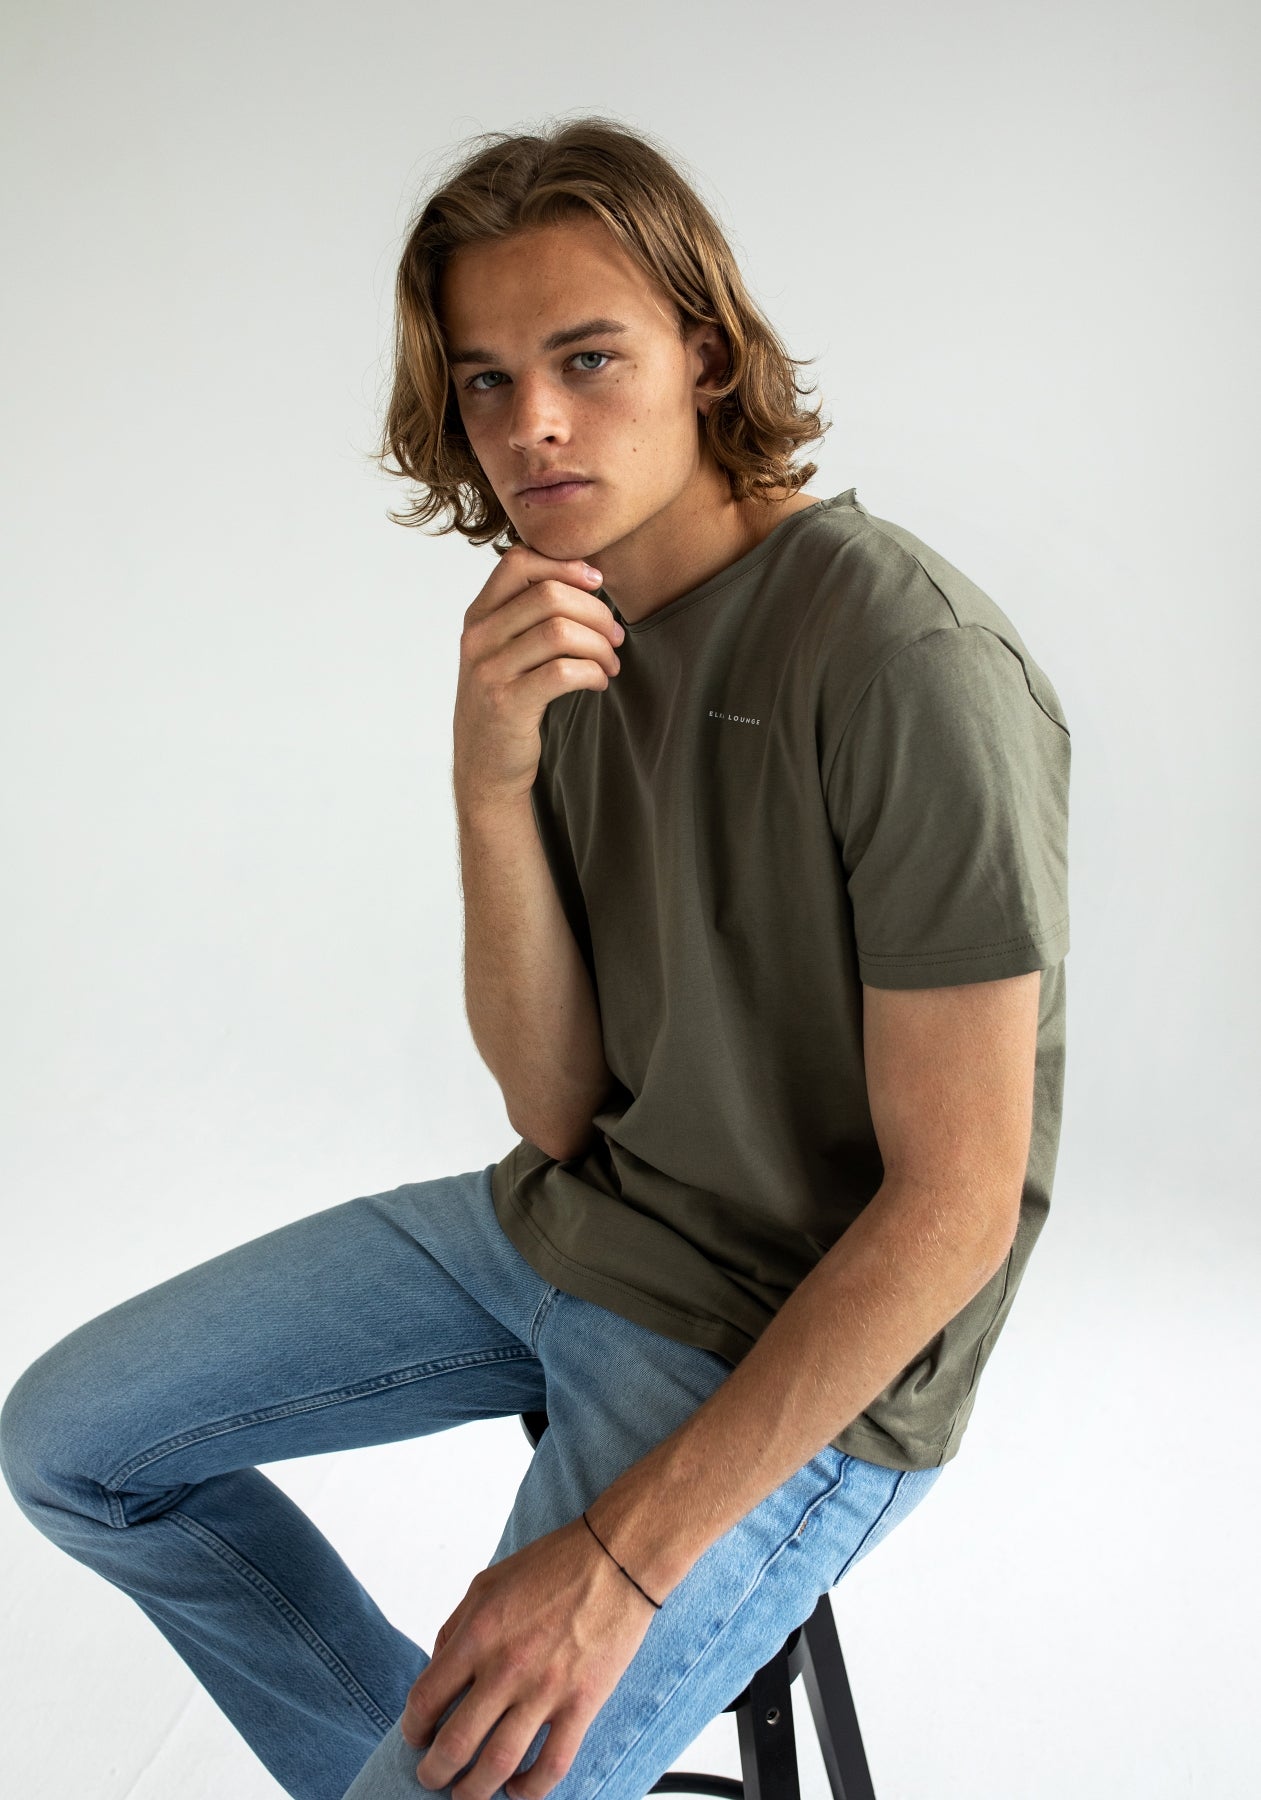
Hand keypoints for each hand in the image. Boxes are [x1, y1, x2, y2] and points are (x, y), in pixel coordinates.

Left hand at [399, 1511, 657, 1799]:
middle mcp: (506, 1667)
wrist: (616, 1558)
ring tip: (465, 1796)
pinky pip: (552, 1765)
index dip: (413, 1729)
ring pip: (498, 1765)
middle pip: (455, 1744)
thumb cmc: (552, 1565)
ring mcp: (545, 1690)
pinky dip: (530, 1790)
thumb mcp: (486, 1583)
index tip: (416, 1737)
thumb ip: (456, 1629)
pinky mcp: (582, 1704)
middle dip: (434, 1772)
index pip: (426, 1699)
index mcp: (478, 1634)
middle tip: (431, 1777)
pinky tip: (518, 1791)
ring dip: (474, 1791)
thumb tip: (437, 1673)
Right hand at [452, 543, 622, 818]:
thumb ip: (528, 615)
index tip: (596, 583)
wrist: (484, 767)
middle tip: (615, 636)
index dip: (565, 565)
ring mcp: (489, 671)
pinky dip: (593, 673)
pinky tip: (599, 682)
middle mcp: (478, 638)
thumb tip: (588, 576)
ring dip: (599, 645)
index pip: (518, 561)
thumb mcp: (504, 651)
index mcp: (478, 616)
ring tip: (610, 663)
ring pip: (559, 631)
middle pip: (549, 595)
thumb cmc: (507, 703)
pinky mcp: (507, 704)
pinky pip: (564, 672)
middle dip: (596, 612)